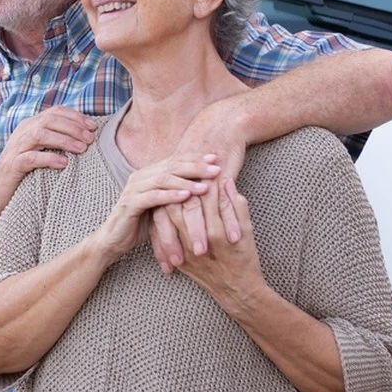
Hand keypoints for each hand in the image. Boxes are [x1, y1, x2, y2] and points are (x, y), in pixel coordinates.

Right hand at [0, 107, 97, 207]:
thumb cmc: (25, 172)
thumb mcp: (41, 151)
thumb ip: (56, 140)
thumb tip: (86, 136)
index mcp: (30, 126)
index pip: (54, 112)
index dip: (75, 116)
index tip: (93, 126)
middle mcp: (23, 132)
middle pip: (49, 120)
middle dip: (73, 127)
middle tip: (91, 139)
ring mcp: (16, 148)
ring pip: (40, 135)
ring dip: (64, 140)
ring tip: (82, 149)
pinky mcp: (12, 166)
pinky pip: (31, 158)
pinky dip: (48, 159)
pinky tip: (64, 164)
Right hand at [90, 155, 221, 265]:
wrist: (115, 240)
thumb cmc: (142, 224)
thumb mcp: (164, 207)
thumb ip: (177, 194)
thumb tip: (206, 185)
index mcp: (149, 173)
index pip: (175, 160)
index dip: (196, 158)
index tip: (216, 159)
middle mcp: (140, 176)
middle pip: (171, 165)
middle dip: (195, 167)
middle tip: (216, 168)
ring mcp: (134, 188)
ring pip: (163, 179)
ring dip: (186, 181)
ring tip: (205, 185)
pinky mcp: (129, 203)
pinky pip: (153, 196)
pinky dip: (170, 195)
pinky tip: (186, 196)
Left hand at [149, 102, 248, 273]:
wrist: (223, 127)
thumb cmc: (207, 157)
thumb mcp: (191, 179)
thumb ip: (183, 198)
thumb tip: (172, 217)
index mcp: (172, 188)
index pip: (161, 219)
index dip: (161, 242)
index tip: (164, 263)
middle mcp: (182, 186)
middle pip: (172, 218)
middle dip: (173, 244)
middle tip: (174, 265)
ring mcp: (201, 181)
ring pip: (194, 212)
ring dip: (198, 235)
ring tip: (200, 256)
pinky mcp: (219, 176)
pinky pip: (222, 201)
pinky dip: (228, 220)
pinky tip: (231, 239)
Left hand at [175, 180, 265, 309]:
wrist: (237, 291)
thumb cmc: (246, 259)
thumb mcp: (247, 230)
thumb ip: (236, 206)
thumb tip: (226, 181)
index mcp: (219, 232)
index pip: (206, 198)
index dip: (204, 180)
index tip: (204, 168)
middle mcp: (199, 242)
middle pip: (182, 205)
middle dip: (182, 187)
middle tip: (183, 174)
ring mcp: (186, 253)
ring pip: (167, 218)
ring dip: (167, 200)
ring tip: (170, 188)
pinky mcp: (179, 261)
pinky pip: (162, 237)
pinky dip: (161, 221)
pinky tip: (162, 208)